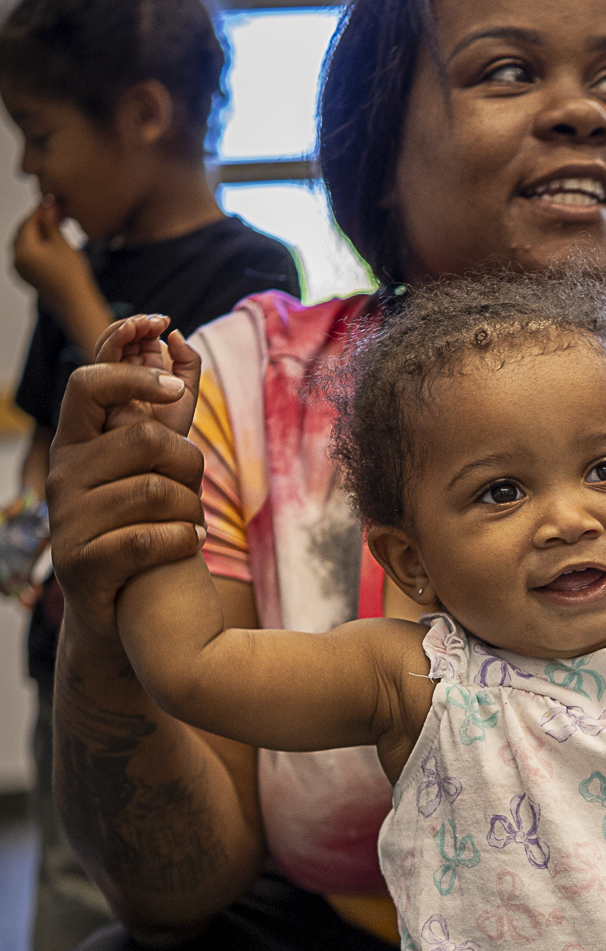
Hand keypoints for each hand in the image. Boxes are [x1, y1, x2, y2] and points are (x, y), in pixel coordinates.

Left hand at [11, 199, 94, 308]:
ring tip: (52, 224)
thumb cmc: (72, 276)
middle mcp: (16, 261)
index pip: (28, 223)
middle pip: (23, 233)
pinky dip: (36, 246)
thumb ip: (51, 223)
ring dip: (36, 233)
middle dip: (36, 221)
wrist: (76, 305)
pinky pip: (27, 256)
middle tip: (51, 211)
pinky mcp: (27, 278)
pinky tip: (48, 241)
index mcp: (23, 251)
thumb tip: (48, 205)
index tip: (50, 201)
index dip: (39, 210)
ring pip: (24, 244)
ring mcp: (20, 271)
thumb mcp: (61, 244)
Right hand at [46, 334, 205, 645]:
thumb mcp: (147, 464)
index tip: (172, 384)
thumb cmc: (140, 525)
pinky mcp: (82, 564)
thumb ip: (162, 408)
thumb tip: (178, 339)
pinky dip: (182, 541)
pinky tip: (191, 545)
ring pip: (154, 492)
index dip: (131, 374)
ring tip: (195, 524)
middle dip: (188, 463)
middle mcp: (64, 476)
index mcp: (75, 443)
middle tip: (196, 488)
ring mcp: (68, 521)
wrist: (116, 612)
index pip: (88, 383)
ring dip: (191, 509)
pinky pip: (149, 538)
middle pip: (143, 440)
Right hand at [95, 313, 200, 436]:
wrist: (159, 462)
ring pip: (108, 345)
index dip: (148, 326)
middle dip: (136, 324)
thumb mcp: (187, 391)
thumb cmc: (173, 431)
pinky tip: (129, 332)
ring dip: (126, 328)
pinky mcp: (99, 391)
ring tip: (145, 324)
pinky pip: (100, 361)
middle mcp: (121, 374)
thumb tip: (175, 334)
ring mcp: (108, 382)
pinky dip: (114, 342)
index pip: (137, 339)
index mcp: (141, 371)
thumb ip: (188, 362)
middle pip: (121, 338)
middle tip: (156, 322)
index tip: (164, 321)